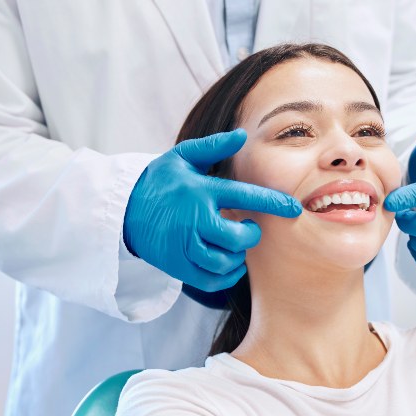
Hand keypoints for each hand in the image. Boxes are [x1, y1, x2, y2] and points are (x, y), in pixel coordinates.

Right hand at [123, 129, 301, 290]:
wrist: (122, 210)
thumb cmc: (159, 181)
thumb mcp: (182, 157)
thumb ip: (213, 146)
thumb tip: (242, 136)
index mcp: (200, 191)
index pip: (244, 196)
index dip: (273, 203)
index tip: (294, 209)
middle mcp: (193, 220)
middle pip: (237, 237)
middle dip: (251, 235)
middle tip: (249, 229)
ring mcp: (183, 245)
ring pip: (224, 261)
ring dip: (238, 257)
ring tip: (236, 245)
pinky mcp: (176, 266)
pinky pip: (210, 280)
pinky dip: (226, 276)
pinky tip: (229, 263)